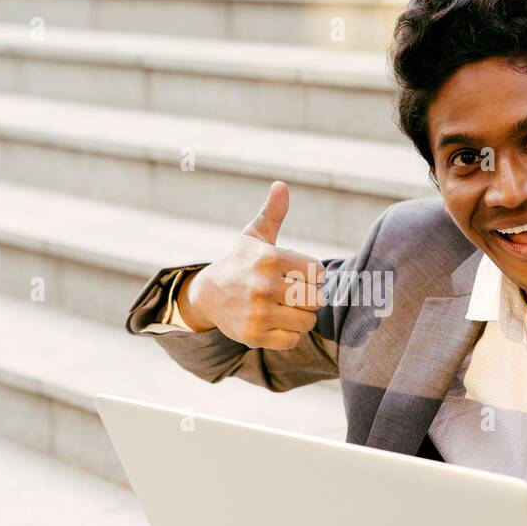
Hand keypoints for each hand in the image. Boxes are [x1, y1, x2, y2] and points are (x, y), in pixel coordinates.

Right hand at [178, 181, 327, 349]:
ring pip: (307, 321)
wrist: (208, 295)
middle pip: (316, 299)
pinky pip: (292, 339)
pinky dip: (288, 334)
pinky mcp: (254, 335)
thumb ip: (272, 213)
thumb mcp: (255, 236)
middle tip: (293, 293)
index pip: (318, 272)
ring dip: (301, 316)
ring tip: (285, 307)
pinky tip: (275, 322)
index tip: (299, 274)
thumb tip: (281, 185)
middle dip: (309, 297)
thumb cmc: (241, 262)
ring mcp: (258, 312)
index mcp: (269, 259)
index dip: (313, 275)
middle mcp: (263, 285)